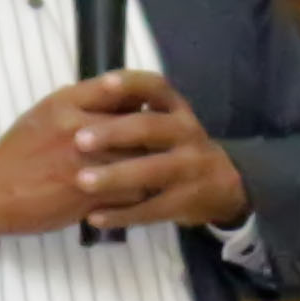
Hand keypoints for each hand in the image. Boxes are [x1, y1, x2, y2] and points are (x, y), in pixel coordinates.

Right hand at [0, 79, 145, 239]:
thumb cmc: (19, 153)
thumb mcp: (44, 114)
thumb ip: (81, 104)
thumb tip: (122, 97)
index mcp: (65, 102)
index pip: (119, 86)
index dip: (139, 96)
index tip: (145, 108)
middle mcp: (77, 127)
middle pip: (137, 124)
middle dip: (149, 136)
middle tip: (154, 145)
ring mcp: (84, 161)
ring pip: (140, 160)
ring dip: (146, 168)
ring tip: (144, 173)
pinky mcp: (88, 193)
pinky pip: (131, 192)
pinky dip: (133, 196)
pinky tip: (125, 196)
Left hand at [65, 70, 248, 230]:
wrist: (222, 184)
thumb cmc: (175, 146)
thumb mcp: (165, 120)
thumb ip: (130, 109)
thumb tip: (77, 98)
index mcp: (176, 109)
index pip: (155, 87)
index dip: (131, 84)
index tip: (104, 84)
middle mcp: (186, 132)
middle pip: (150, 128)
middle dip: (113, 133)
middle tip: (78, 140)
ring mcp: (190, 168)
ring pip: (152, 171)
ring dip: (115, 176)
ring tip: (82, 181)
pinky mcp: (186, 201)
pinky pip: (151, 209)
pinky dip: (122, 214)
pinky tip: (94, 217)